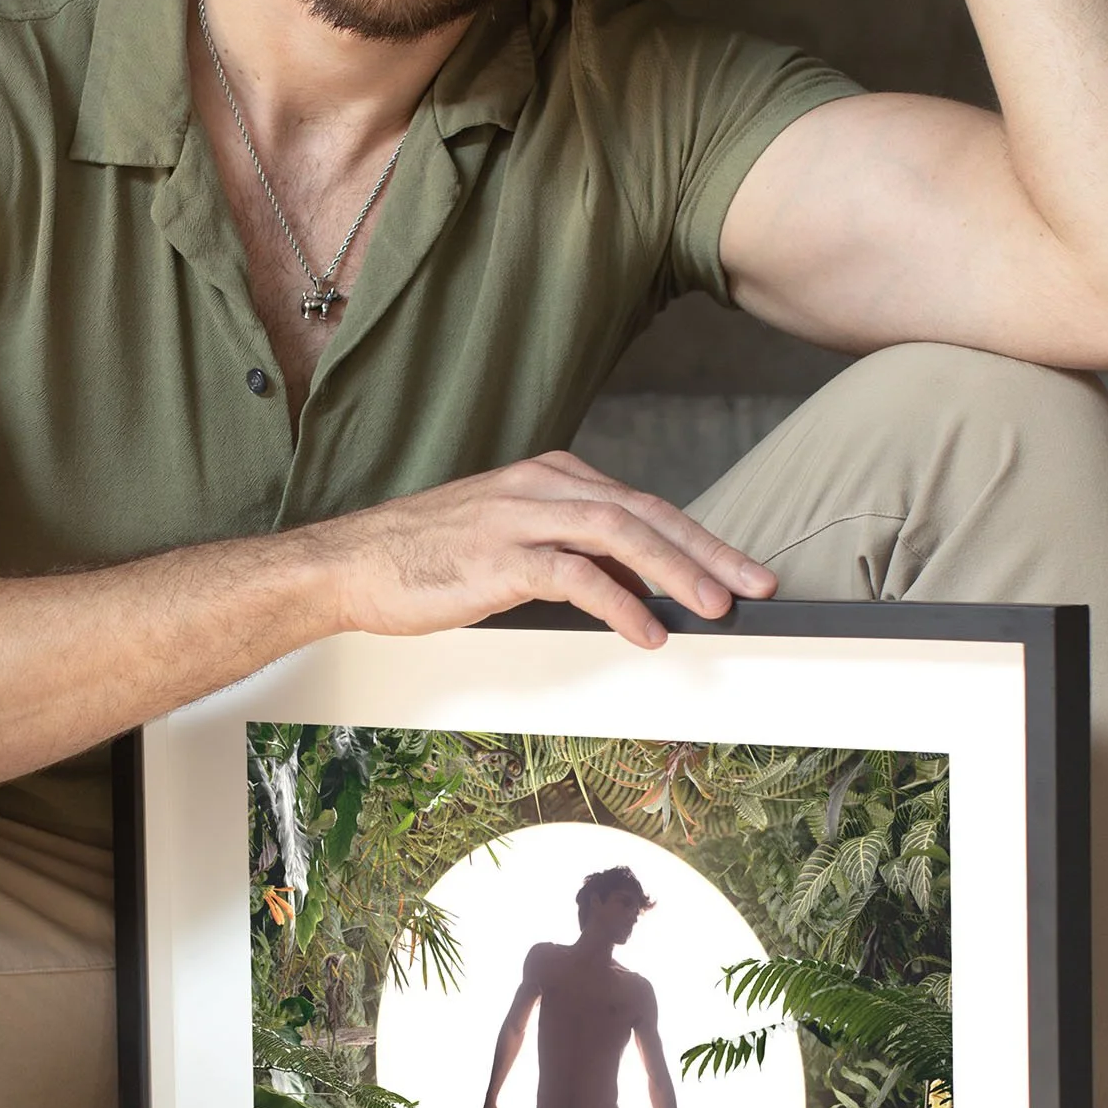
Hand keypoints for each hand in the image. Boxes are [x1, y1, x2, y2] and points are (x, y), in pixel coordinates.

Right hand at [308, 452, 775, 648]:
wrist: (350, 563)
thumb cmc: (424, 558)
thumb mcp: (508, 545)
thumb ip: (569, 555)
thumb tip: (632, 589)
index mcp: (549, 478)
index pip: (642, 504)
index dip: (698, 539)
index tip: (738, 569)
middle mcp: (542, 487)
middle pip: (646, 513)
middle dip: (708, 551)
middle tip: (756, 585)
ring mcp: (520, 517)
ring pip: (621, 534)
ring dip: (678, 572)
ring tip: (717, 606)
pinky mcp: (499, 555)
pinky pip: (575, 576)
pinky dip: (620, 603)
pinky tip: (648, 630)